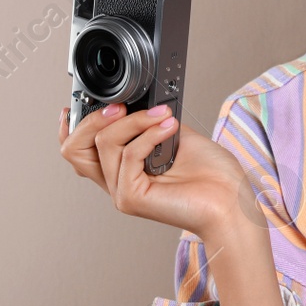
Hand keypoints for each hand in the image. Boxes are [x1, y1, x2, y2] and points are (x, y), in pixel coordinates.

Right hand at [58, 102, 252, 238]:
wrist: (232, 203)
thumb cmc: (214, 178)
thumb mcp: (175, 136)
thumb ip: (150, 123)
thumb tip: (139, 103)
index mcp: (124, 168)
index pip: (79, 150)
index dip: (73, 125)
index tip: (84, 102)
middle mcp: (117, 182)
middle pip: (75, 148)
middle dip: (96, 118)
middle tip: (124, 106)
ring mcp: (122, 191)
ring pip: (104, 143)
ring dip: (135, 120)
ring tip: (163, 115)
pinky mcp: (131, 197)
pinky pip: (128, 155)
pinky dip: (149, 135)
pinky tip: (168, 128)